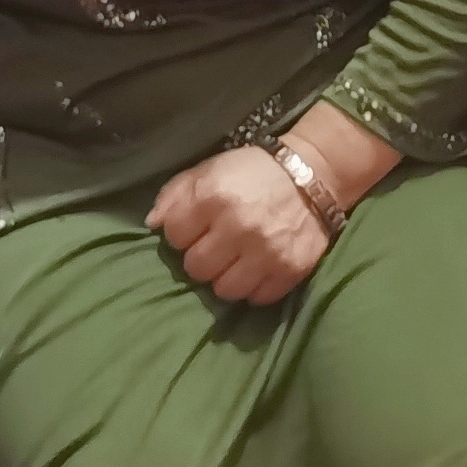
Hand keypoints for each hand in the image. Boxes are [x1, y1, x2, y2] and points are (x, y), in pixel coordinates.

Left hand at [149, 145, 327, 304]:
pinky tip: (257, 268)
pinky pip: (258, 298)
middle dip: (202, 258)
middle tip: (216, 246)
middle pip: (196, 268)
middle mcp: (238, 227)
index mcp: (213, 196)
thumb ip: (176, 193)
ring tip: (235, 261)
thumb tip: (153, 224)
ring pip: (225, 290)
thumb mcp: (211, 168)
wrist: (314, 173)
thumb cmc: (254, 171)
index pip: (175, 236)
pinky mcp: (290, 270)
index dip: (183, 233)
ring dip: (226, 277)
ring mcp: (265, 252)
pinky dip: (255, 287)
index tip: (196, 228)